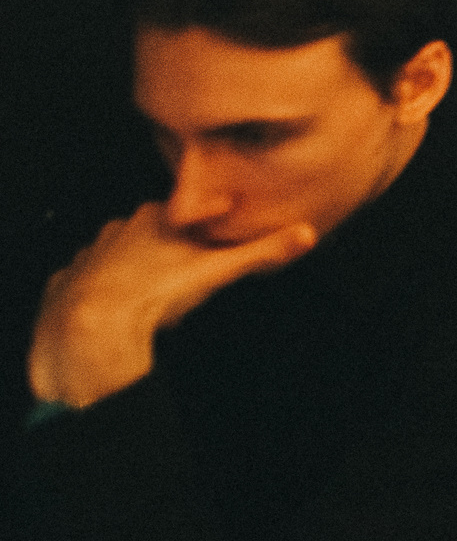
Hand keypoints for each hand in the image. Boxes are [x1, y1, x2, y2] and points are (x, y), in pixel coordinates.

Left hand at [26, 202, 316, 408]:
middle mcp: (119, 228)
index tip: (204, 255)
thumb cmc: (158, 291)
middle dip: (164, 253)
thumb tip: (306, 234)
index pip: (182, 217)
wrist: (96, 323)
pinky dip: (101, 292)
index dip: (196, 237)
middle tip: (182, 280)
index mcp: (155, 218)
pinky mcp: (68, 279)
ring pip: (117, 257)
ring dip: (131, 272)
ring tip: (150, 298)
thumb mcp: (220, 270)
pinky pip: (87, 280)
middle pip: (149, 234)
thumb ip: (263, 252)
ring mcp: (90, 252)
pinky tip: (115, 310)